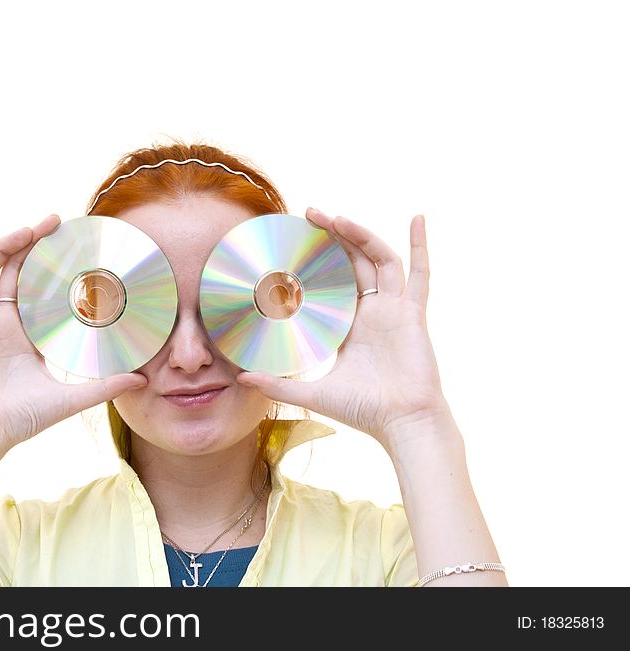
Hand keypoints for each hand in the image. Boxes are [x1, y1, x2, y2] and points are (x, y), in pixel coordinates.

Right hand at [0, 215, 146, 453]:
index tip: (77, 247)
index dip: (57, 267)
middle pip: (18, 270)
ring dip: (7, 245)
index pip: (45, 289)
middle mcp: (6, 321)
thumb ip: (104, 386)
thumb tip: (142, 380)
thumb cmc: (22, 418)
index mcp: (30, 333)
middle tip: (58, 222)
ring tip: (30, 228)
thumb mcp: (71, 398)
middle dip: (36, 244)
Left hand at [237, 208, 449, 449]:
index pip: (331, 283)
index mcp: (349, 328)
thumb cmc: (364, 411)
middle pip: (353, 263)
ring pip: (378, 260)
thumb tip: (241, 378)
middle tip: (309, 215)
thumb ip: (278, 384)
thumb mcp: (313, 392)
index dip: (316, 262)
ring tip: (336, 218)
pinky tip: (418, 218)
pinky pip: (420, 274)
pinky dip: (420, 245)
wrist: (401, 424)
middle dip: (333, 237)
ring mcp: (394, 310)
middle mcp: (372, 313)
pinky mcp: (413, 314)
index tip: (295, 241)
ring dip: (360, 236)